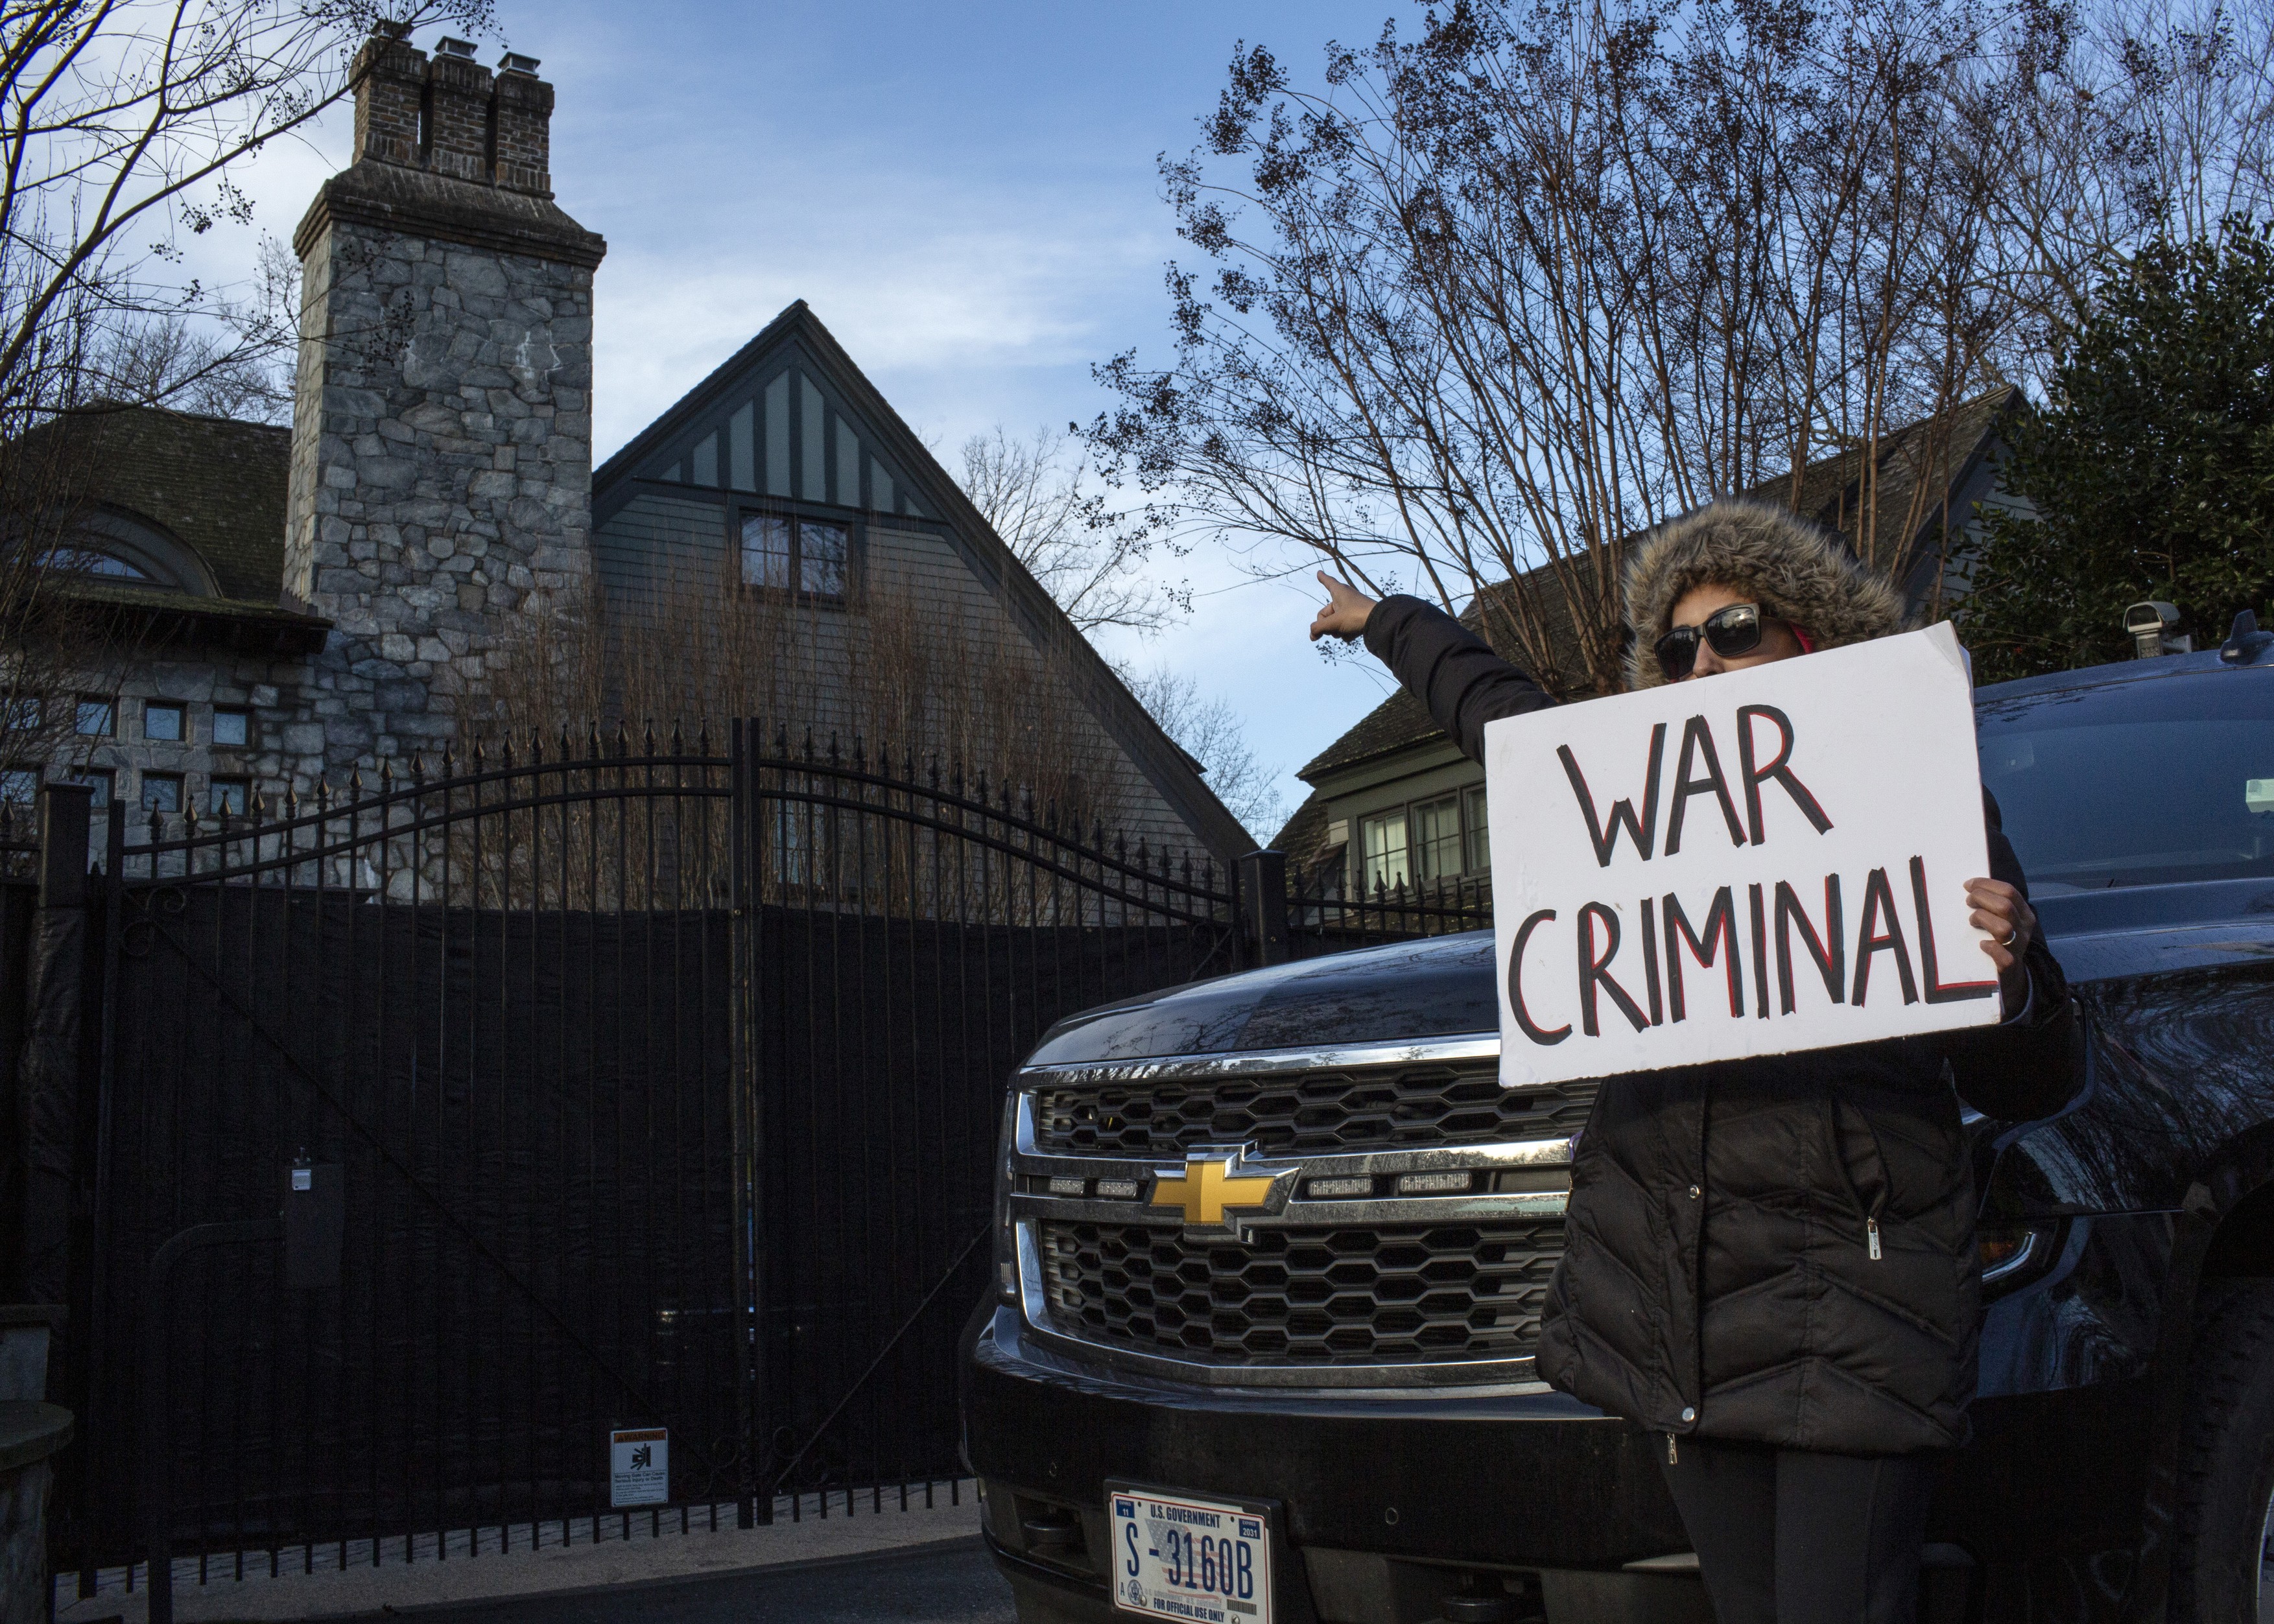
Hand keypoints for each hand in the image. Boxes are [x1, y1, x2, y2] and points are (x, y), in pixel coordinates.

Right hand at [1310, 570, 1378, 641]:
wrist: (1380, 623)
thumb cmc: (1356, 617)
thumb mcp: (1333, 623)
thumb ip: (1318, 628)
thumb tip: (1312, 635)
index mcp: (1339, 592)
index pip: (1328, 582)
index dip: (1322, 579)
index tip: (1319, 573)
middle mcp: (1345, 598)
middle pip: (1326, 614)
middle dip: (1326, 625)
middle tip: (1330, 631)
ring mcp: (1353, 609)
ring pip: (1336, 623)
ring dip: (1336, 630)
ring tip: (1345, 631)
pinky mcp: (1359, 619)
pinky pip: (1346, 627)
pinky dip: (1347, 633)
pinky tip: (1353, 635)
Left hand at [1966, 877, 2037, 1016]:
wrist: (2009, 975)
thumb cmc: (1999, 940)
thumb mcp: (2002, 919)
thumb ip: (1993, 904)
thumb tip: (1971, 885)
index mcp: (2024, 914)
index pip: (2009, 891)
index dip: (1986, 885)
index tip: (1968, 885)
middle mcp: (2024, 929)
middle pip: (2005, 906)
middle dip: (1981, 899)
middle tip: (1968, 901)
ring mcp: (2018, 947)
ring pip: (2004, 928)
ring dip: (1982, 919)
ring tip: (1971, 921)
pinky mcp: (2009, 965)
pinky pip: (2003, 955)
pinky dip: (1990, 948)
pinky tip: (1981, 944)